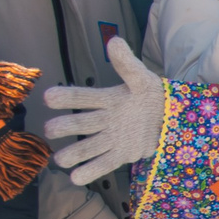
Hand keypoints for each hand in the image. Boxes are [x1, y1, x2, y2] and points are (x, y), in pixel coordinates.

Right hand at [44, 36, 169, 182]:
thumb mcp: (141, 78)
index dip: (66, 97)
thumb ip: (127, 63)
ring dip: (72, 154)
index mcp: (107, 99)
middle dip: (63, 126)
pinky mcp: (119, 156)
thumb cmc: (151, 95)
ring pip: (87, 148)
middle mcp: (103, 120)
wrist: (169, 117)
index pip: (82, 97)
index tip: (49, 96)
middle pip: (79, 124)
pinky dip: (89, 172)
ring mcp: (110, 139)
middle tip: (51, 129)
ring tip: (61, 159)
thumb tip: (114, 41)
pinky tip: (76, 177)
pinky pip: (102, 165)